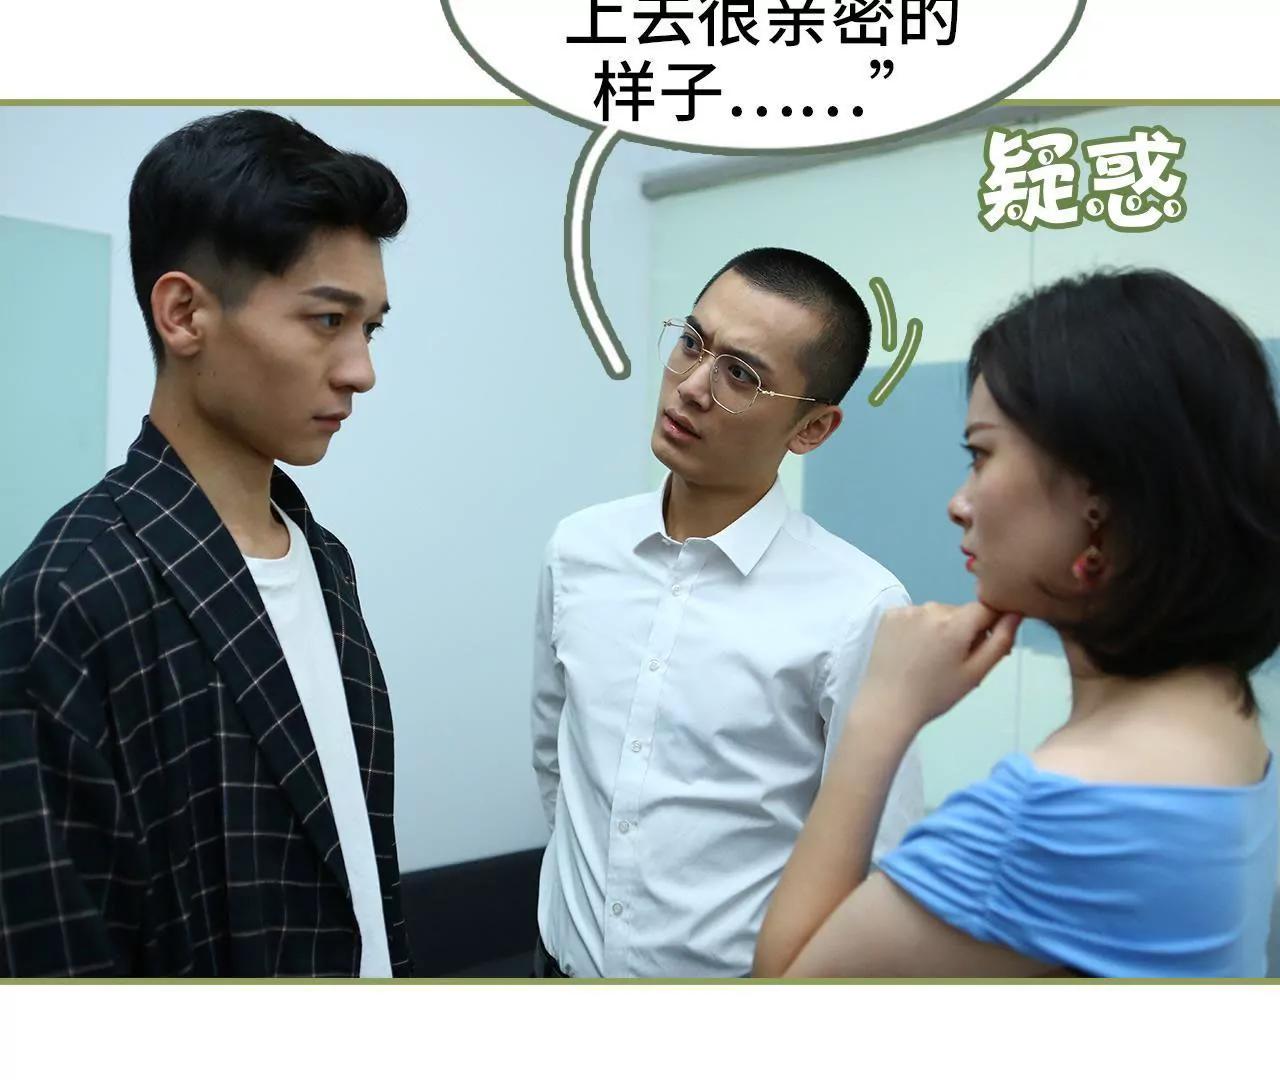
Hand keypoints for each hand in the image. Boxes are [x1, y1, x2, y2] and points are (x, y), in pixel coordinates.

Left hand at [858, 602, 1021, 729]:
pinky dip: (919, 627)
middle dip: (965, 630)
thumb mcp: (976, 672)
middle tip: (955, 661)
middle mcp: (931, 608)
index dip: (990, 625)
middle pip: (961, 612)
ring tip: (932, 659)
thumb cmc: (936, 694)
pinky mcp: (889, 614)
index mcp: (955, 622)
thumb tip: (1015, 612)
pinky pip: (915, 615)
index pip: (986, 608)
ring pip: (938, 613)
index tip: (983, 647)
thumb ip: (1000, 640)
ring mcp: (907, 610)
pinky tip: (913, 650)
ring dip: (942, 628)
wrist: (887, 705)